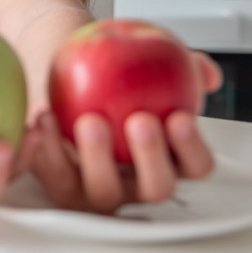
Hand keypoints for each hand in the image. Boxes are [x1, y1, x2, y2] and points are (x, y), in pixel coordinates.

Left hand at [27, 51, 223, 213]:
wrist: (65, 73)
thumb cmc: (115, 74)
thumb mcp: (149, 62)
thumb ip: (181, 65)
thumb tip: (205, 70)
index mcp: (168, 158)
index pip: (195, 166)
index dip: (192, 148)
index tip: (180, 117)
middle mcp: (137, 182)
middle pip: (156, 187)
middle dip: (152, 159)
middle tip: (140, 120)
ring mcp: (100, 188)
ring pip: (103, 190)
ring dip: (98, 159)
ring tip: (91, 121)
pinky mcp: (61, 185)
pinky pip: (55, 175)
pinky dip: (49, 148)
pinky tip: (46, 116)